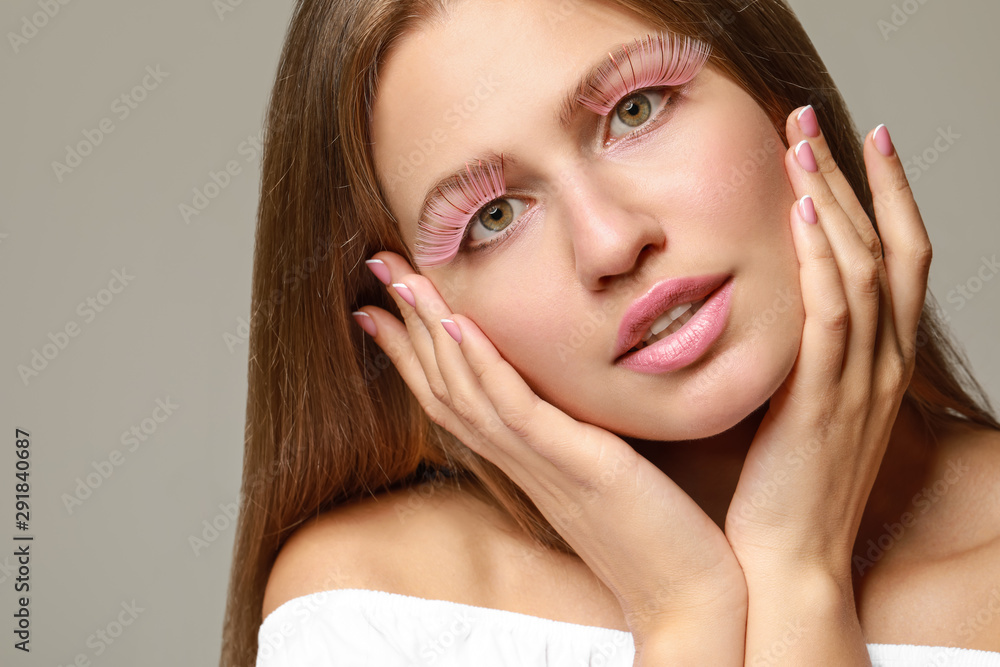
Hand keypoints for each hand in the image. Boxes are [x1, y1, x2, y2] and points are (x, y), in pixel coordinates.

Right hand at [355, 254, 746, 663]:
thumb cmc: (654, 533)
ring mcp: (542, 463)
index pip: (451, 396)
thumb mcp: (604, 470)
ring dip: (430, 331)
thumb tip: (569, 396)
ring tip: (403, 278)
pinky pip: (516, 410)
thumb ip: (575, 433)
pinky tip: (459, 323)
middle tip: (378, 266)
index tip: (378, 306)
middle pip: (443, 385)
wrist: (686, 597)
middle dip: (406, 324)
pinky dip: (483, 365)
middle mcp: (519, 459)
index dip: (409, 350)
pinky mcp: (576, 465)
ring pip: (467, 391)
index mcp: (523, 458)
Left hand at [725, 106, 931, 663]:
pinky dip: (821, 256)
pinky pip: (831, 313)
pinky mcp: (822, 400)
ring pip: (861, 266)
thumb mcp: (802, 408)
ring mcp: (858, 381)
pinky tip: (799, 210)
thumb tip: (768, 307)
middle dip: (855, 176)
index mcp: (877, 363)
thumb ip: (798, 356)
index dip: (883, 196)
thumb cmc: (786, 486)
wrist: (789, 558)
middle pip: (886, 245)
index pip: (896, 259)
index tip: (856, 143)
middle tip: (814, 121)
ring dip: (833, 197)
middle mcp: (881, 363)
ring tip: (801, 141)